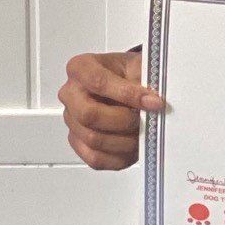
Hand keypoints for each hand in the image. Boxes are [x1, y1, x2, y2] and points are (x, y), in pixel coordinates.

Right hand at [59, 48, 165, 171]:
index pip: (97, 81)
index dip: (128, 94)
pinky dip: (119, 156)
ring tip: (142, 132)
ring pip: (94, 139)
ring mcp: (72, 120)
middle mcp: (70, 94)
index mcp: (80, 68)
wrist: (125, 85)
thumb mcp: (138, 66)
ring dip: (125, 141)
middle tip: (145, 119)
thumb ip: (144, 81)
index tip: (154, 101)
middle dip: (123, 120)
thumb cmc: (127, 74)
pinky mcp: (78, 142)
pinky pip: (95, 158)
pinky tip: (132, 146)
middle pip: (89, 115)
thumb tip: (154, 102)